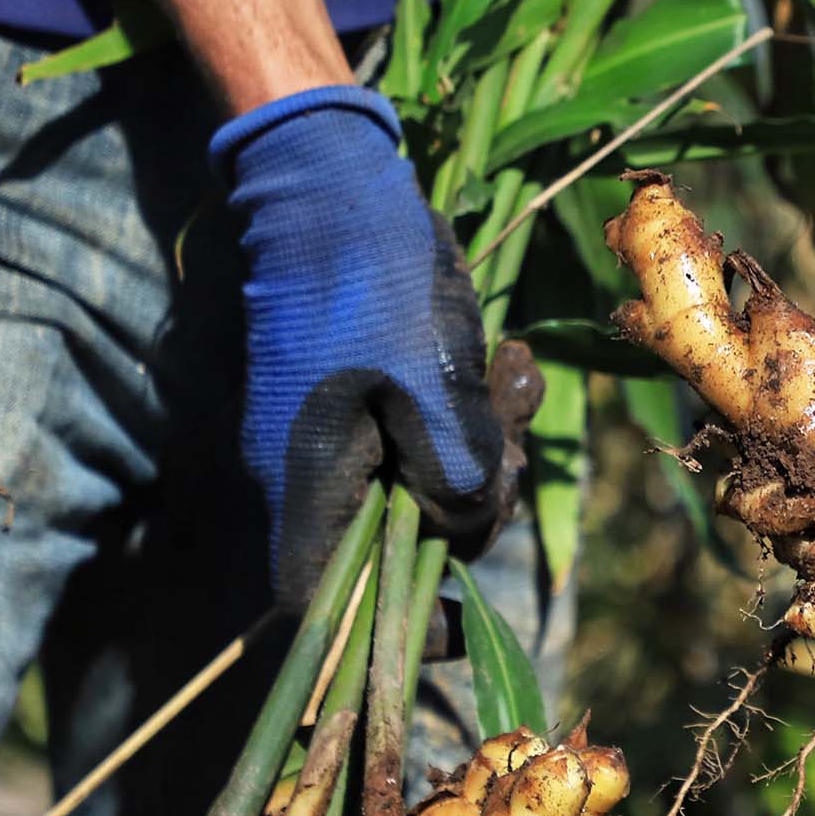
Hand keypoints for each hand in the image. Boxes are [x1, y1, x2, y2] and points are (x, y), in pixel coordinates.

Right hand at [214, 86, 514, 602]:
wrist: (334, 186)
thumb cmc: (374, 284)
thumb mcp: (428, 388)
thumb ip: (452, 477)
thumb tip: (462, 530)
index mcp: (307, 486)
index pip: (327, 606)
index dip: (397, 629)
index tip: (466, 616)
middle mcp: (314, 476)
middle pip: (401, 548)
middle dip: (473, 508)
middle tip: (506, 440)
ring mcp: (338, 439)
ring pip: (430, 488)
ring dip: (487, 448)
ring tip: (508, 375)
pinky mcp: (366, 402)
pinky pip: (431, 437)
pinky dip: (477, 415)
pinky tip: (506, 362)